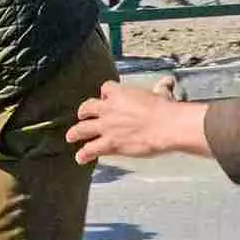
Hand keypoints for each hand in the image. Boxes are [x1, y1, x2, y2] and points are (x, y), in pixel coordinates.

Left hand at [66, 78, 208, 163]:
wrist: (166, 126)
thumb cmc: (165, 109)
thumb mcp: (162, 93)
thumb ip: (161, 87)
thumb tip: (168, 81)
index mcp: (121, 94)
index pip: (106, 88)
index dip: (106, 93)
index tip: (108, 96)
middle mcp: (108, 109)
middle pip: (87, 108)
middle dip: (83, 112)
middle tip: (82, 115)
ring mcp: (106, 127)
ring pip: (82, 129)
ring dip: (75, 133)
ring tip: (71, 136)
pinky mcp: (109, 143)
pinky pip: (91, 149)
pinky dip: (84, 154)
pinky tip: (81, 158)